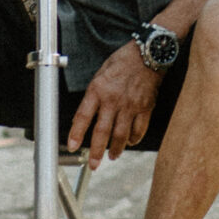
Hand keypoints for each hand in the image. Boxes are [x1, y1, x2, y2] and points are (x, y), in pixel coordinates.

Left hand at [66, 41, 164, 166]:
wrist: (147, 54)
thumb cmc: (122, 62)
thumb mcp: (101, 73)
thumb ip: (94, 94)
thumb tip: (87, 115)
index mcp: (98, 89)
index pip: (84, 115)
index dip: (77, 133)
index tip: (72, 146)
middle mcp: (113, 100)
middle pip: (102, 132)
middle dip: (96, 151)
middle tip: (93, 164)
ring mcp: (130, 106)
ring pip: (121, 135)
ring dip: (115, 149)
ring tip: (112, 156)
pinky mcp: (145, 108)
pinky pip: (138, 130)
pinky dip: (134, 140)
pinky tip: (130, 142)